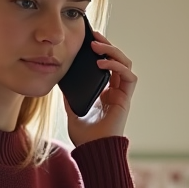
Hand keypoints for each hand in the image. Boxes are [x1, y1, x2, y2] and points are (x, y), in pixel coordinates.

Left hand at [64, 32, 136, 146]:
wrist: (93, 150)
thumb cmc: (84, 136)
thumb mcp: (72, 110)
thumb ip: (70, 96)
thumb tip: (60, 80)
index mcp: (105, 93)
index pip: (107, 65)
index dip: (101, 51)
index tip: (89, 40)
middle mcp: (115, 91)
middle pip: (117, 61)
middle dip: (107, 46)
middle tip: (94, 37)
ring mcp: (122, 95)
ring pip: (125, 64)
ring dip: (113, 52)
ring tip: (97, 46)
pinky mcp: (125, 99)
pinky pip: (128, 77)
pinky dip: (117, 66)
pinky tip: (102, 63)